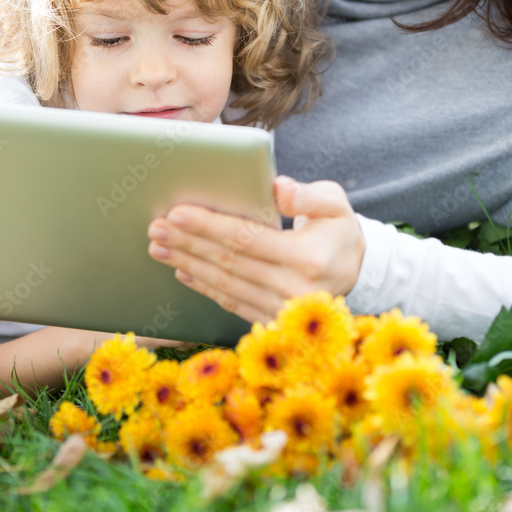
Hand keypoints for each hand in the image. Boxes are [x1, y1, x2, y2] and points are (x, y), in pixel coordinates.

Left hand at [147, 176, 364, 323]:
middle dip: (188, 243)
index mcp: (308, 258)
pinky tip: (182, 271)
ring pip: (224, 285)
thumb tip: (276, 188)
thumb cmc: (338, 231)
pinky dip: (203, 287)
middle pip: (228, 262)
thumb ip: (307, 195)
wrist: (356, 274)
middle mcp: (294, 290)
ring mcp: (282, 312)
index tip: (177, 212)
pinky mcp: (273, 323)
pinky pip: (231, 303)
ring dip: (188, 264)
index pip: (246, 238)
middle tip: (156, 228)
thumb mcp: (335, 204)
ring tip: (160, 247)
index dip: (209, 225)